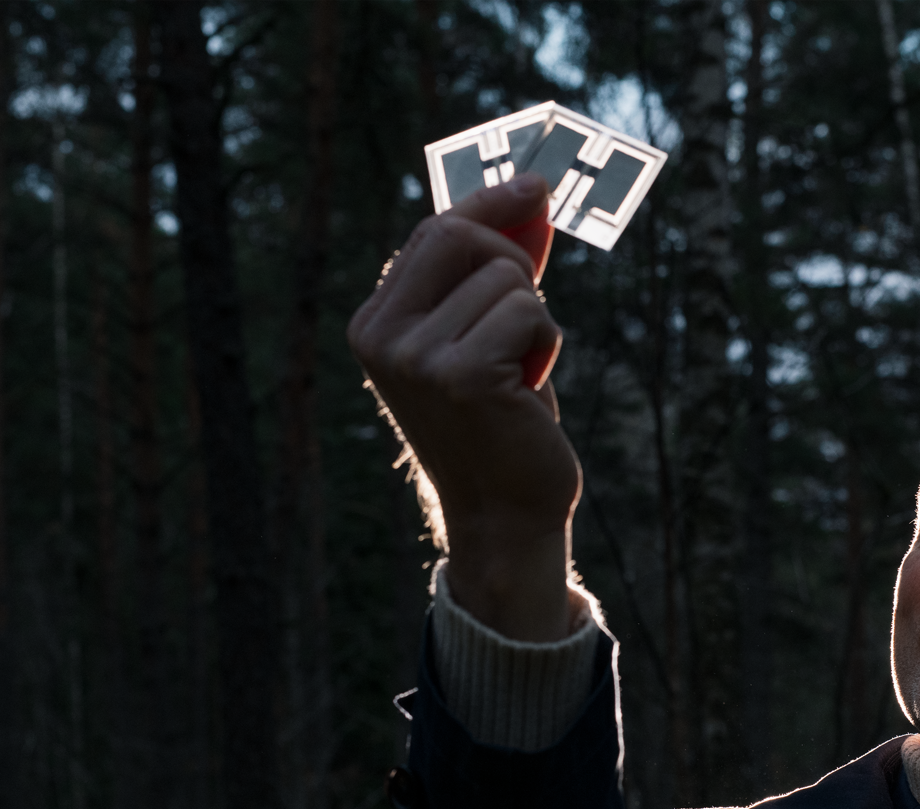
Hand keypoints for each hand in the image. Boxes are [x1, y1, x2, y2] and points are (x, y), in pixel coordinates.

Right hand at [348, 175, 578, 641]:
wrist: (506, 513)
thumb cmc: (500, 421)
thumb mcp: (480, 335)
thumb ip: (490, 269)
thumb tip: (529, 191)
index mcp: (374, 324)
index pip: (432, 231)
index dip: (488, 206)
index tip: (533, 185)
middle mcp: (381, 337)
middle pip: (457, 234)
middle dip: (512, 259)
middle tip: (526, 313)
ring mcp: (416, 357)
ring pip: (506, 277)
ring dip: (535, 319)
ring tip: (520, 372)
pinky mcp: (461, 375)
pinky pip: (529, 312)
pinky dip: (545, 343)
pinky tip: (529, 388)